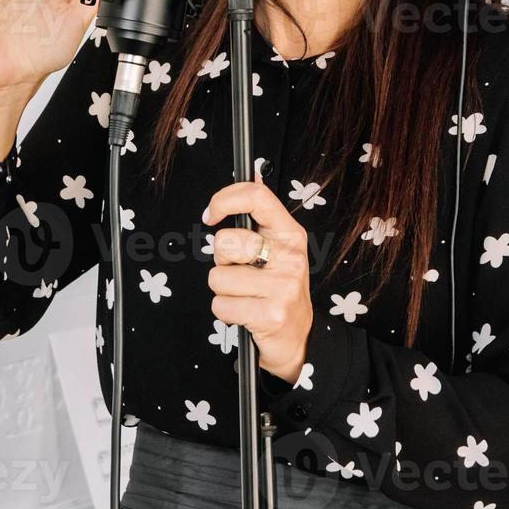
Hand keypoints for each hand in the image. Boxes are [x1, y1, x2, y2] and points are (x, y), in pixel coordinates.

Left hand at [201, 170, 312, 383]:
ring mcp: (283, 286)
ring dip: (223, 290)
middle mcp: (290, 257)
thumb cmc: (279, 288)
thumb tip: (252, 171)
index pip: (257, 197)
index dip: (224, 199)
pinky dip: (225, 312)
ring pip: (217, 277)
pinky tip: (246, 313)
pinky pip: (220, 304)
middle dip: (221, 261)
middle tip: (241, 273)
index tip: (211, 214)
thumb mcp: (277, 249)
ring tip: (246, 295)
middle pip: (224, 242)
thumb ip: (260, 217)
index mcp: (290, 234)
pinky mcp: (271, 314)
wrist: (298, 337)